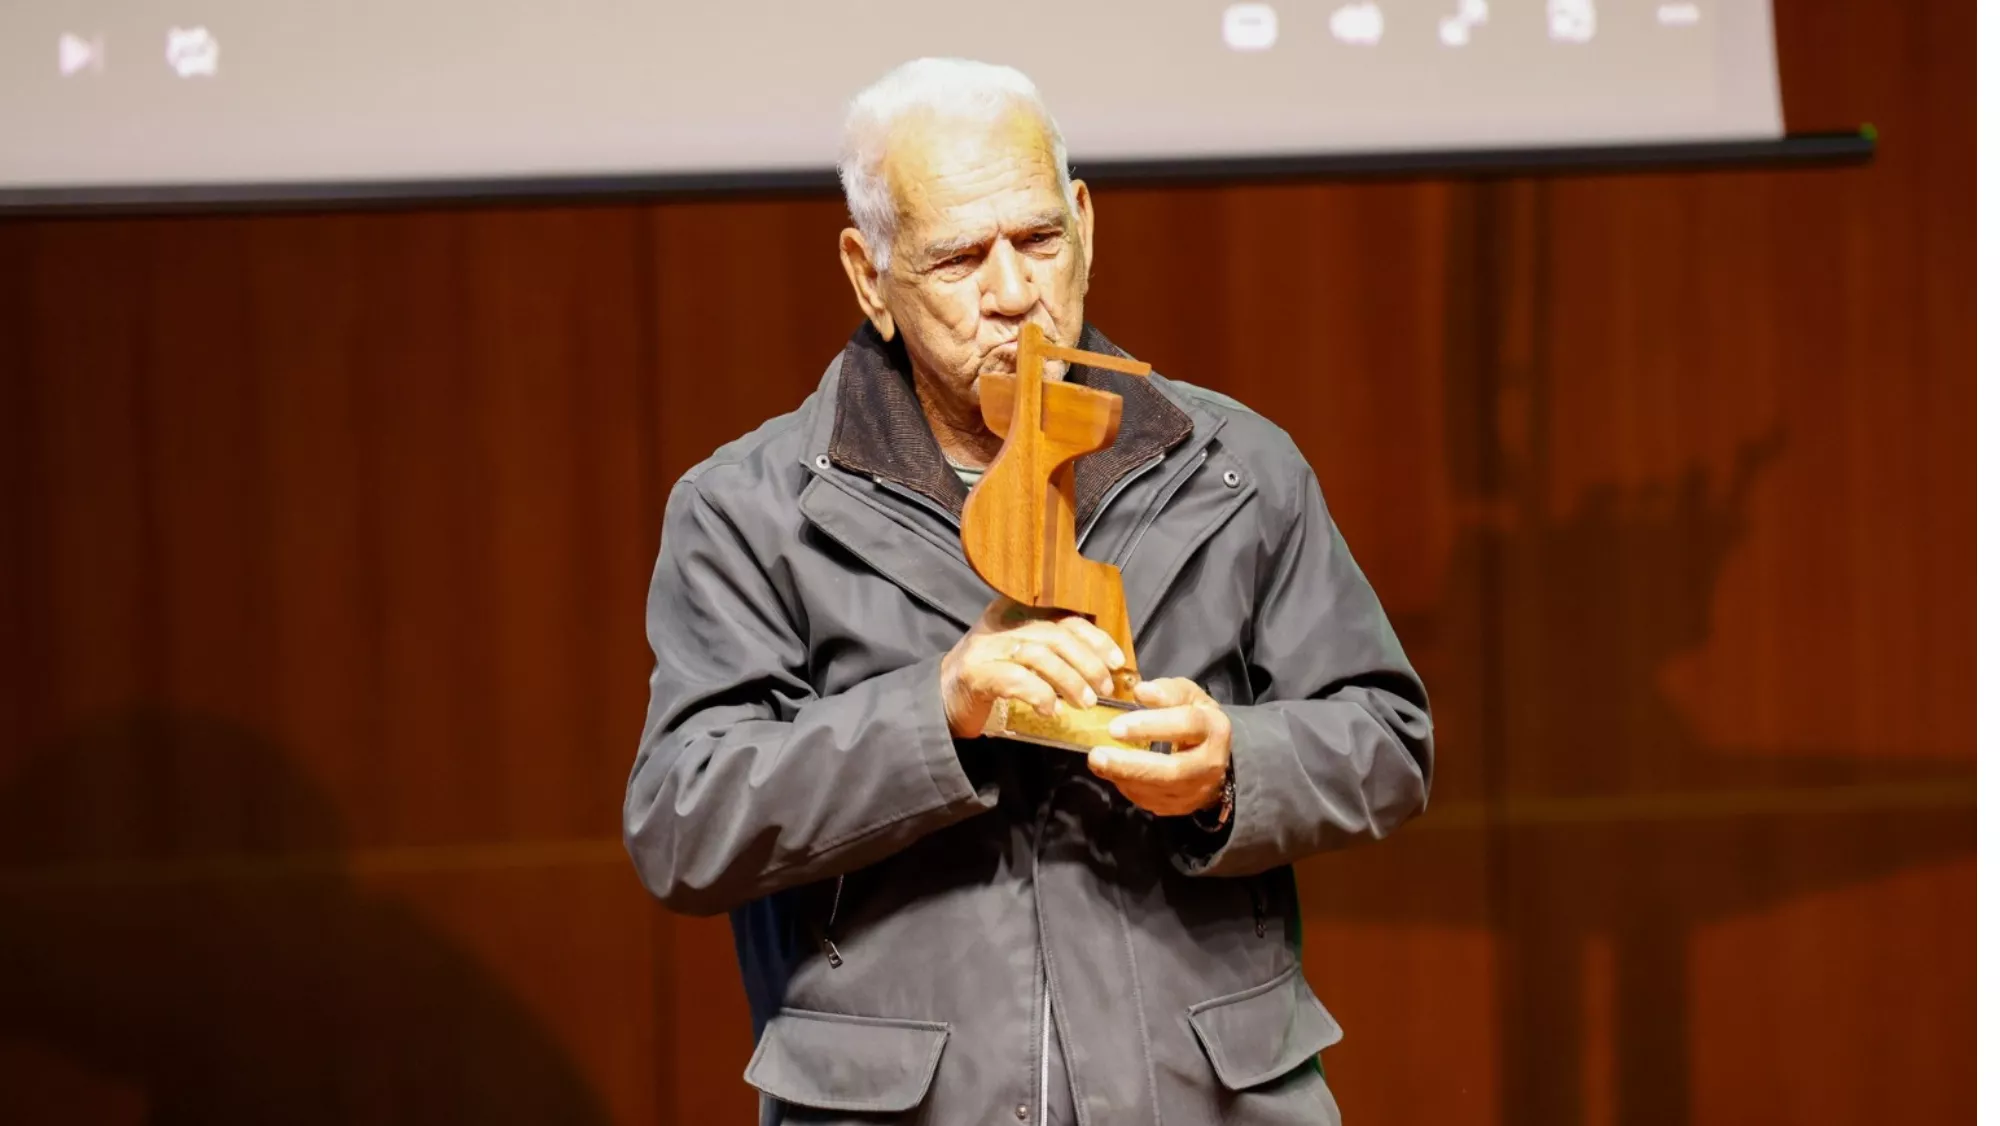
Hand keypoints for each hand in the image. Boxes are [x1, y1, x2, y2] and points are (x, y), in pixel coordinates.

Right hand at [940, 598, 1128, 738]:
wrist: (941, 700)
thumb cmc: (990, 680)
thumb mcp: (1023, 657)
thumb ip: (1054, 652)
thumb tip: (1104, 666)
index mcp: (1017, 614)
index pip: (1065, 617)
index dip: (1094, 638)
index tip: (1115, 661)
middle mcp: (1001, 625)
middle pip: (1055, 635)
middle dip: (1086, 663)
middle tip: (1103, 688)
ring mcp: (986, 647)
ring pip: (1038, 655)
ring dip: (1068, 680)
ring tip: (1083, 702)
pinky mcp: (976, 673)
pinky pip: (1014, 678)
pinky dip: (1038, 694)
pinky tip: (1050, 710)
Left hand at [1088, 678, 1231, 817]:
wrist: (1214, 755)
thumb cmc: (1194, 718)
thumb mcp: (1187, 696)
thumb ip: (1167, 691)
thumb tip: (1141, 692)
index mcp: (1214, 728)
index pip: (1185, 725)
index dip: (1149, 725)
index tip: (1114, 727)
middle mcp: (1210, 763)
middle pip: (1172, 770)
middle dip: (1131, 764)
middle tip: (1097, 755)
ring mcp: (1197, 790)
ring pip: (1159, 790)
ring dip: (1124, 777)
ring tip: (1098, 762)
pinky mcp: (1182, 806)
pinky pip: (1152, 802)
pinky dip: (1128, 788)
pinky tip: (1113, 773)